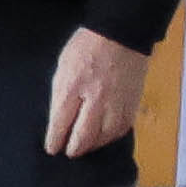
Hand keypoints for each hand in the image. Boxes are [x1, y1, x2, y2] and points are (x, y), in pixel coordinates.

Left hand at [45, 28, 146, 160]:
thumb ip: (61, 94)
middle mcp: (95, 97)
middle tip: (69, 152)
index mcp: (73, 85)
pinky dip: (111, 137)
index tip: (52, 148)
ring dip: (93, 145)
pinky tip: (104, 137)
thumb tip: (58, 119)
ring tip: (86, 147)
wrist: (121, 34)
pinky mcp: (132, 102)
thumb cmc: (86, 47)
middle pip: (84, 135)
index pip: (61, 122)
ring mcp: (116, 101)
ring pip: (105, 136)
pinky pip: (122, 128)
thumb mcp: (63, 66)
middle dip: (74, 148)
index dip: (55, 140)